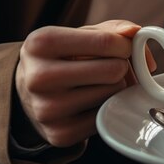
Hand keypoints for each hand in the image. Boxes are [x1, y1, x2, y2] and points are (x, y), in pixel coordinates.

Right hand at [15, 19, 147, 147]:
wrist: (27, 91)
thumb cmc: (64, 54)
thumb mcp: (81, 33)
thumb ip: (113, 29)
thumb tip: (136, 32)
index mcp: (42, 43)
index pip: (107, 42)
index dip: (126, 45)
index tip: (123, 47)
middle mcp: (38, 77)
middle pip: (114, 70)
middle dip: (121, 66)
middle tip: (110, 66)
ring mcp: (47, 109)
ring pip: (113, 93)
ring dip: (115, 86)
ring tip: (98, 83)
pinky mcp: (59, 134)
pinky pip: (107, 116)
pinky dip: (107, 107)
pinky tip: (91, 100)